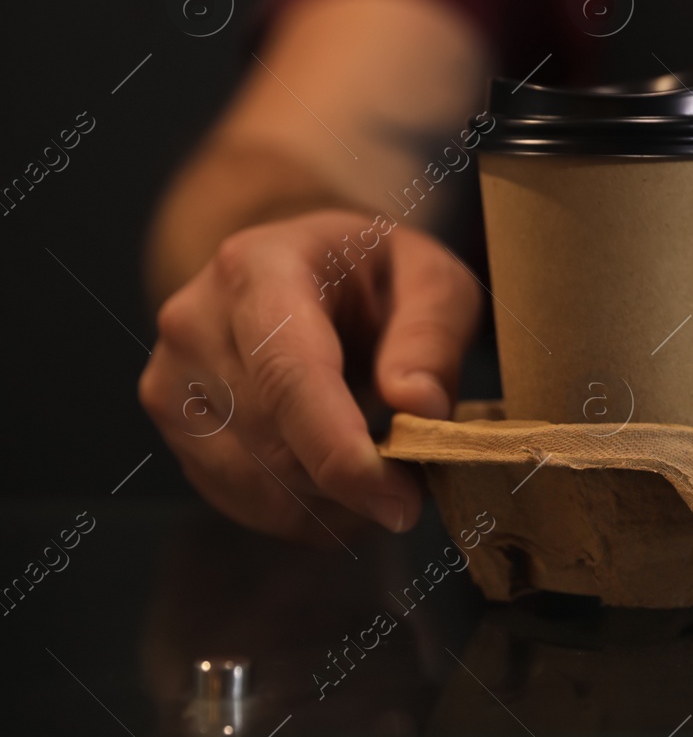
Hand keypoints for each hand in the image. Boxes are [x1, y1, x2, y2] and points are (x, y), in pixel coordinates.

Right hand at [139, 210, 481, 541]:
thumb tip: (419, 407)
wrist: (311, 270)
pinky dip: (308, 511)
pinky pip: (244, 503)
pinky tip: (343, 478)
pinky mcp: (173, 431)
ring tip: (384, 467)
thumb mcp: (433, 281)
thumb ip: (431, 336)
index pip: (288, 375)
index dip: (339, 448)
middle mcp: (196, 323)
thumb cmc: (379, 275)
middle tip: (419, 482)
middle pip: (274, 444)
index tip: (399, 500)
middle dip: (356, 483)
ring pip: (258, 487)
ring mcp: (172, 381)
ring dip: (335, 502)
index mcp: (260, 268)